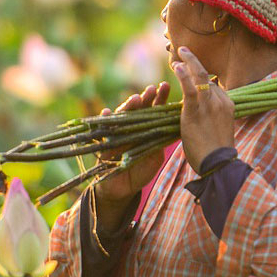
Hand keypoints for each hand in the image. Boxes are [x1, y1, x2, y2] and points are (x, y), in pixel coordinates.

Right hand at [92, 81, 171, 216]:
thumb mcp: (155, 156)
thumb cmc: (141, 172)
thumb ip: (160, 142)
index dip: (159, 99)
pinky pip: (103, 131)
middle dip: (144, 98)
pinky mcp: (104, 144)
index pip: (152, 110)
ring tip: (135, 98)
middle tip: (151, 89)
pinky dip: (104, 121)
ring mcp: (117, 134)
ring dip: (127, 106)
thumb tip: (174, 127)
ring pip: (121, 116)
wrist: (123, 190)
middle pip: (137, 110)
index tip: (165, 87)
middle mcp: (130, 128)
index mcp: (145, 129)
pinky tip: (106, 111)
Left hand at [170, 47, 234, 170]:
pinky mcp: (196, 113)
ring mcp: (210, 106)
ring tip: (179, 53)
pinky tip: (177, 66)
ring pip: (200, 77)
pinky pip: (190, 90)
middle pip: (207, 77)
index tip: (189, 69)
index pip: (214, 85)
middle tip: (184, 51)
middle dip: (195, 62)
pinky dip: (184, 76)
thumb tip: (207, 115)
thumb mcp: (221, 131)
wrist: (219, 165)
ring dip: (189, 62)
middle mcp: (221, 102)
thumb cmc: (217, 154)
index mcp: (228, 105)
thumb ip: (214, 118)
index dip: (200, 76)